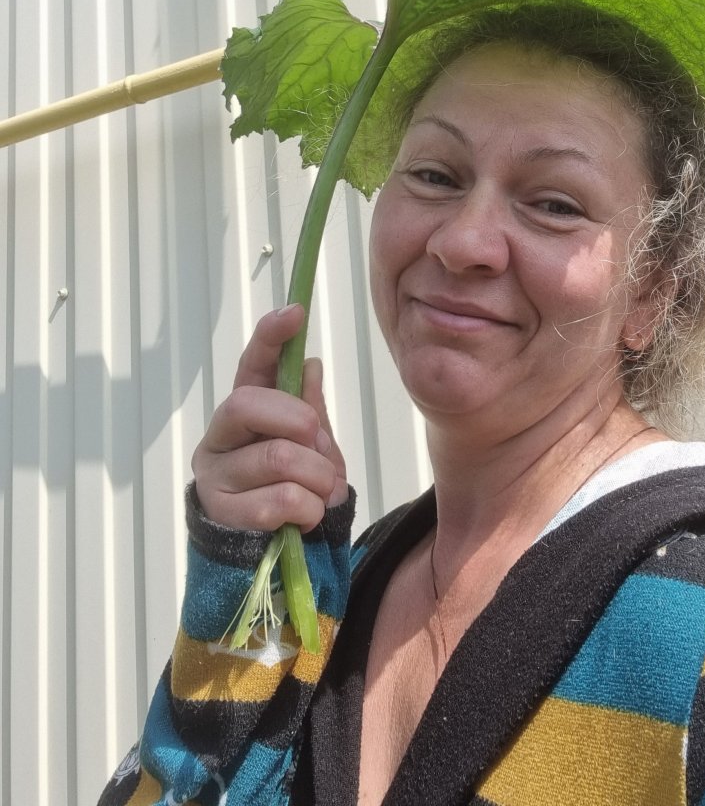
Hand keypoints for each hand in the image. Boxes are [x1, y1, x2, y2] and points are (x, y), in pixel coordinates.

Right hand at [192, 305, 348, 531]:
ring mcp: (215, 474)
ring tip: (322, 492)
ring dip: (317, 477)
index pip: (251, 365)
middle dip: (298, 421)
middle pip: (249, 404)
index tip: (295, 313)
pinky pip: (281, 501)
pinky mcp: (221, 514)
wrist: (272, 559)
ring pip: (279, 457)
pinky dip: (309, 510)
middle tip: (317, 443)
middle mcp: (219, 436)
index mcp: (246, 412)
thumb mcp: (312, 448)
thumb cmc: (292, 490)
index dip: (270, 337)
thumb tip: (309, 363)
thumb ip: (308, 410)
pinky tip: (306, 518)